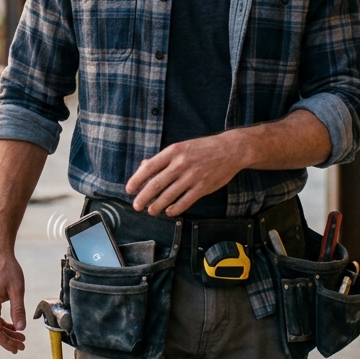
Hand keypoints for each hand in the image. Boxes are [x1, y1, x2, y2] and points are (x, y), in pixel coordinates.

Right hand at [0, 249, 27, 352]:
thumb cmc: (7, 268)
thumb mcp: (17, 289)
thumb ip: (18, 310)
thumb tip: (21, 328)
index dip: (6, 342)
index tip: (17, 348)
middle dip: (7, 340)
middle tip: (21, 346)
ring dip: (5, 332)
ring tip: (20, 337)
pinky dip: (1, 323)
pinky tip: (12, 326)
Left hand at [126, 130, 245, 216]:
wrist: (230, 149)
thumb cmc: (203, 148)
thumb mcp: (181, 147)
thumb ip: (163, 158)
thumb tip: (143, 167)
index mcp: (173, 151)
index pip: (149, 167)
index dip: (136, 180)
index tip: (129, 189)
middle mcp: (181, 164)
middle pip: (156, 184)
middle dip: (143, 197)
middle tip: (136, 206)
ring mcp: (192, 176)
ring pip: (169, 196)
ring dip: (157, 206)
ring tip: (151, 211)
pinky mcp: (203, 187)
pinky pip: (185, 202)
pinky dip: (175, 209)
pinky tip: (169, 212)